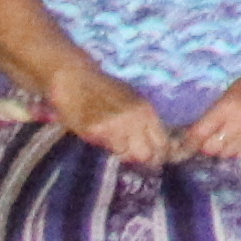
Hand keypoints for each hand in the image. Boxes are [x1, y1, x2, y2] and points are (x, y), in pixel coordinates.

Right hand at [49, 66, 175, 165]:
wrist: (78, 80)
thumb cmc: (106, 89)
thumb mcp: (133, 100)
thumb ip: (144, 120)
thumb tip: (156, 143)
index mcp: (146, 110)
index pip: (162, 142)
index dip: (159, 154)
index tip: (153, 159)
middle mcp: (134, 119)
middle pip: (146, 155)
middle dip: (142, 160)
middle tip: (134, 157)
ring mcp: (115, 126)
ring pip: (126, 156)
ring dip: (122, 154)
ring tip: (116, 144)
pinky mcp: (96, 131)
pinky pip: (107, 149)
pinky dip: (106, 148)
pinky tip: (101, 138)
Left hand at [181, 59, 240, 160]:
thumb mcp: (234, 88)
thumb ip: (218, 109)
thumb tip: (200, 127)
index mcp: (228, 107)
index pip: (199, 133)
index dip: (188, 141)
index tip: (183, 143)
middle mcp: (238, 125)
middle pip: (210, 148)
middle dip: (206, 144)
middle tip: (209, 136)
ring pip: (225, 154)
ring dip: (221, 147)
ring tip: (227, 135)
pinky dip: (236, 149)